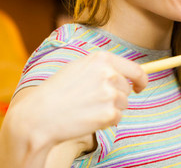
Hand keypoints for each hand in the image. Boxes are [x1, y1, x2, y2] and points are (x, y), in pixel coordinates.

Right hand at [14, 51, 147, 145]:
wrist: (38, 116)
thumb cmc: (56, 92)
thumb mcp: (78, 68)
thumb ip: (102, 67)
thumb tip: (124, 73)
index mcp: (102, 59)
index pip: (135, 69)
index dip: (141, 79)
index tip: (139, 87)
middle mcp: (109, 74)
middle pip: (127, 88)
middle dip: (116, 96)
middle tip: (93, 101)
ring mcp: (110, 93)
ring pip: (123, 104)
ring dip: (110, 108)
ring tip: (87, 109)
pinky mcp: (109, 113)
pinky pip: (117, 118)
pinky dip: (106, 121)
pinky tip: (87, 118)